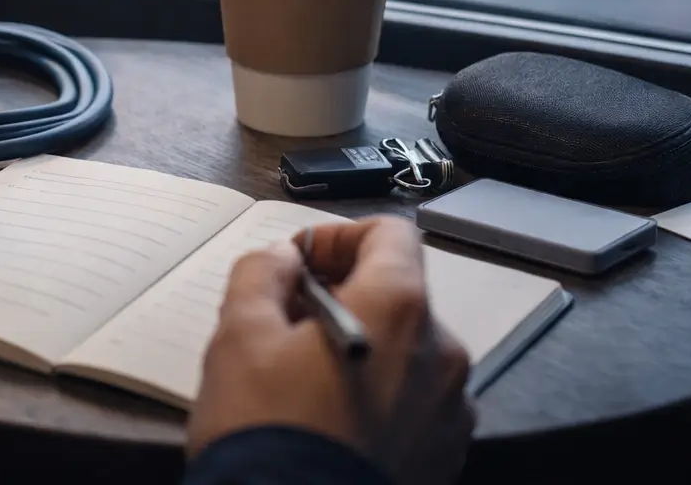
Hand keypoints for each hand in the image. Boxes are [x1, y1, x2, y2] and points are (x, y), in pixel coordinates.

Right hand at [187, 216, 473, 484]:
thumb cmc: (267, 428)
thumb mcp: (240, 334)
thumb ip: (263, 273)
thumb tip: (284, 258)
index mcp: (398, 308)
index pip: (390, 234)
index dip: (339, 236)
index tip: (301, 262)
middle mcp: (442, 352)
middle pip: (398, 295)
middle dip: (345, 296)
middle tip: (290, 321)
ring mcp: (450, 410)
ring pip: (408, 352)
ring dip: (364, 348)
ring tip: (308, 378)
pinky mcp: (445, 455)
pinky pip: (417, 404)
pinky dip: (381, 397)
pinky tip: (334, 419)